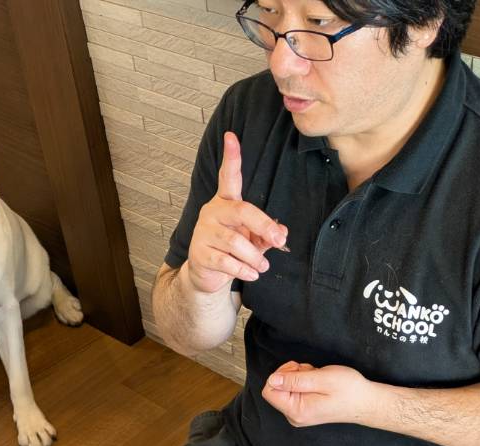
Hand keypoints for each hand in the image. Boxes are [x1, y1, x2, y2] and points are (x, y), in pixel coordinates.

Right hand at [183, 132, 287, 294]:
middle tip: (279, 241)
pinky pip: (226, 261)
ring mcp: (204, 232)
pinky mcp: (199, 253)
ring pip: (235, 241)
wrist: (208, 275)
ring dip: (254, 257)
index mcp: (226, 203)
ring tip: (262, 266)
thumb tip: (281, 234)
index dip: (231, 158)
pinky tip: (250, 274)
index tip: (232, 136)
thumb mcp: (254, 240)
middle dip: (264, 225)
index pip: (228, 177)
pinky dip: (243, 270)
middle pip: (242, 211)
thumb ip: (267, 234)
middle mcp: (212, 212)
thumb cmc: (232, 251)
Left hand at [262, 362, 374, 427]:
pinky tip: (318, 383)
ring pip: (286, 388)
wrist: (366, 402)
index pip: (269, 390)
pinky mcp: (304, 409)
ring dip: (299, 377)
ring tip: (318, 378)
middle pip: (276, 389)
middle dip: (291, 374)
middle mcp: (294, 416)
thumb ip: (295, 380)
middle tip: (311, 373)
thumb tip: (272, 379)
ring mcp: (299, 414)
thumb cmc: (349, 390)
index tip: (299, 370)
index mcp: (296, 411)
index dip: (280, 375)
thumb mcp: (322, 379)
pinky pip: (294, 391)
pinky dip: (304, 382)